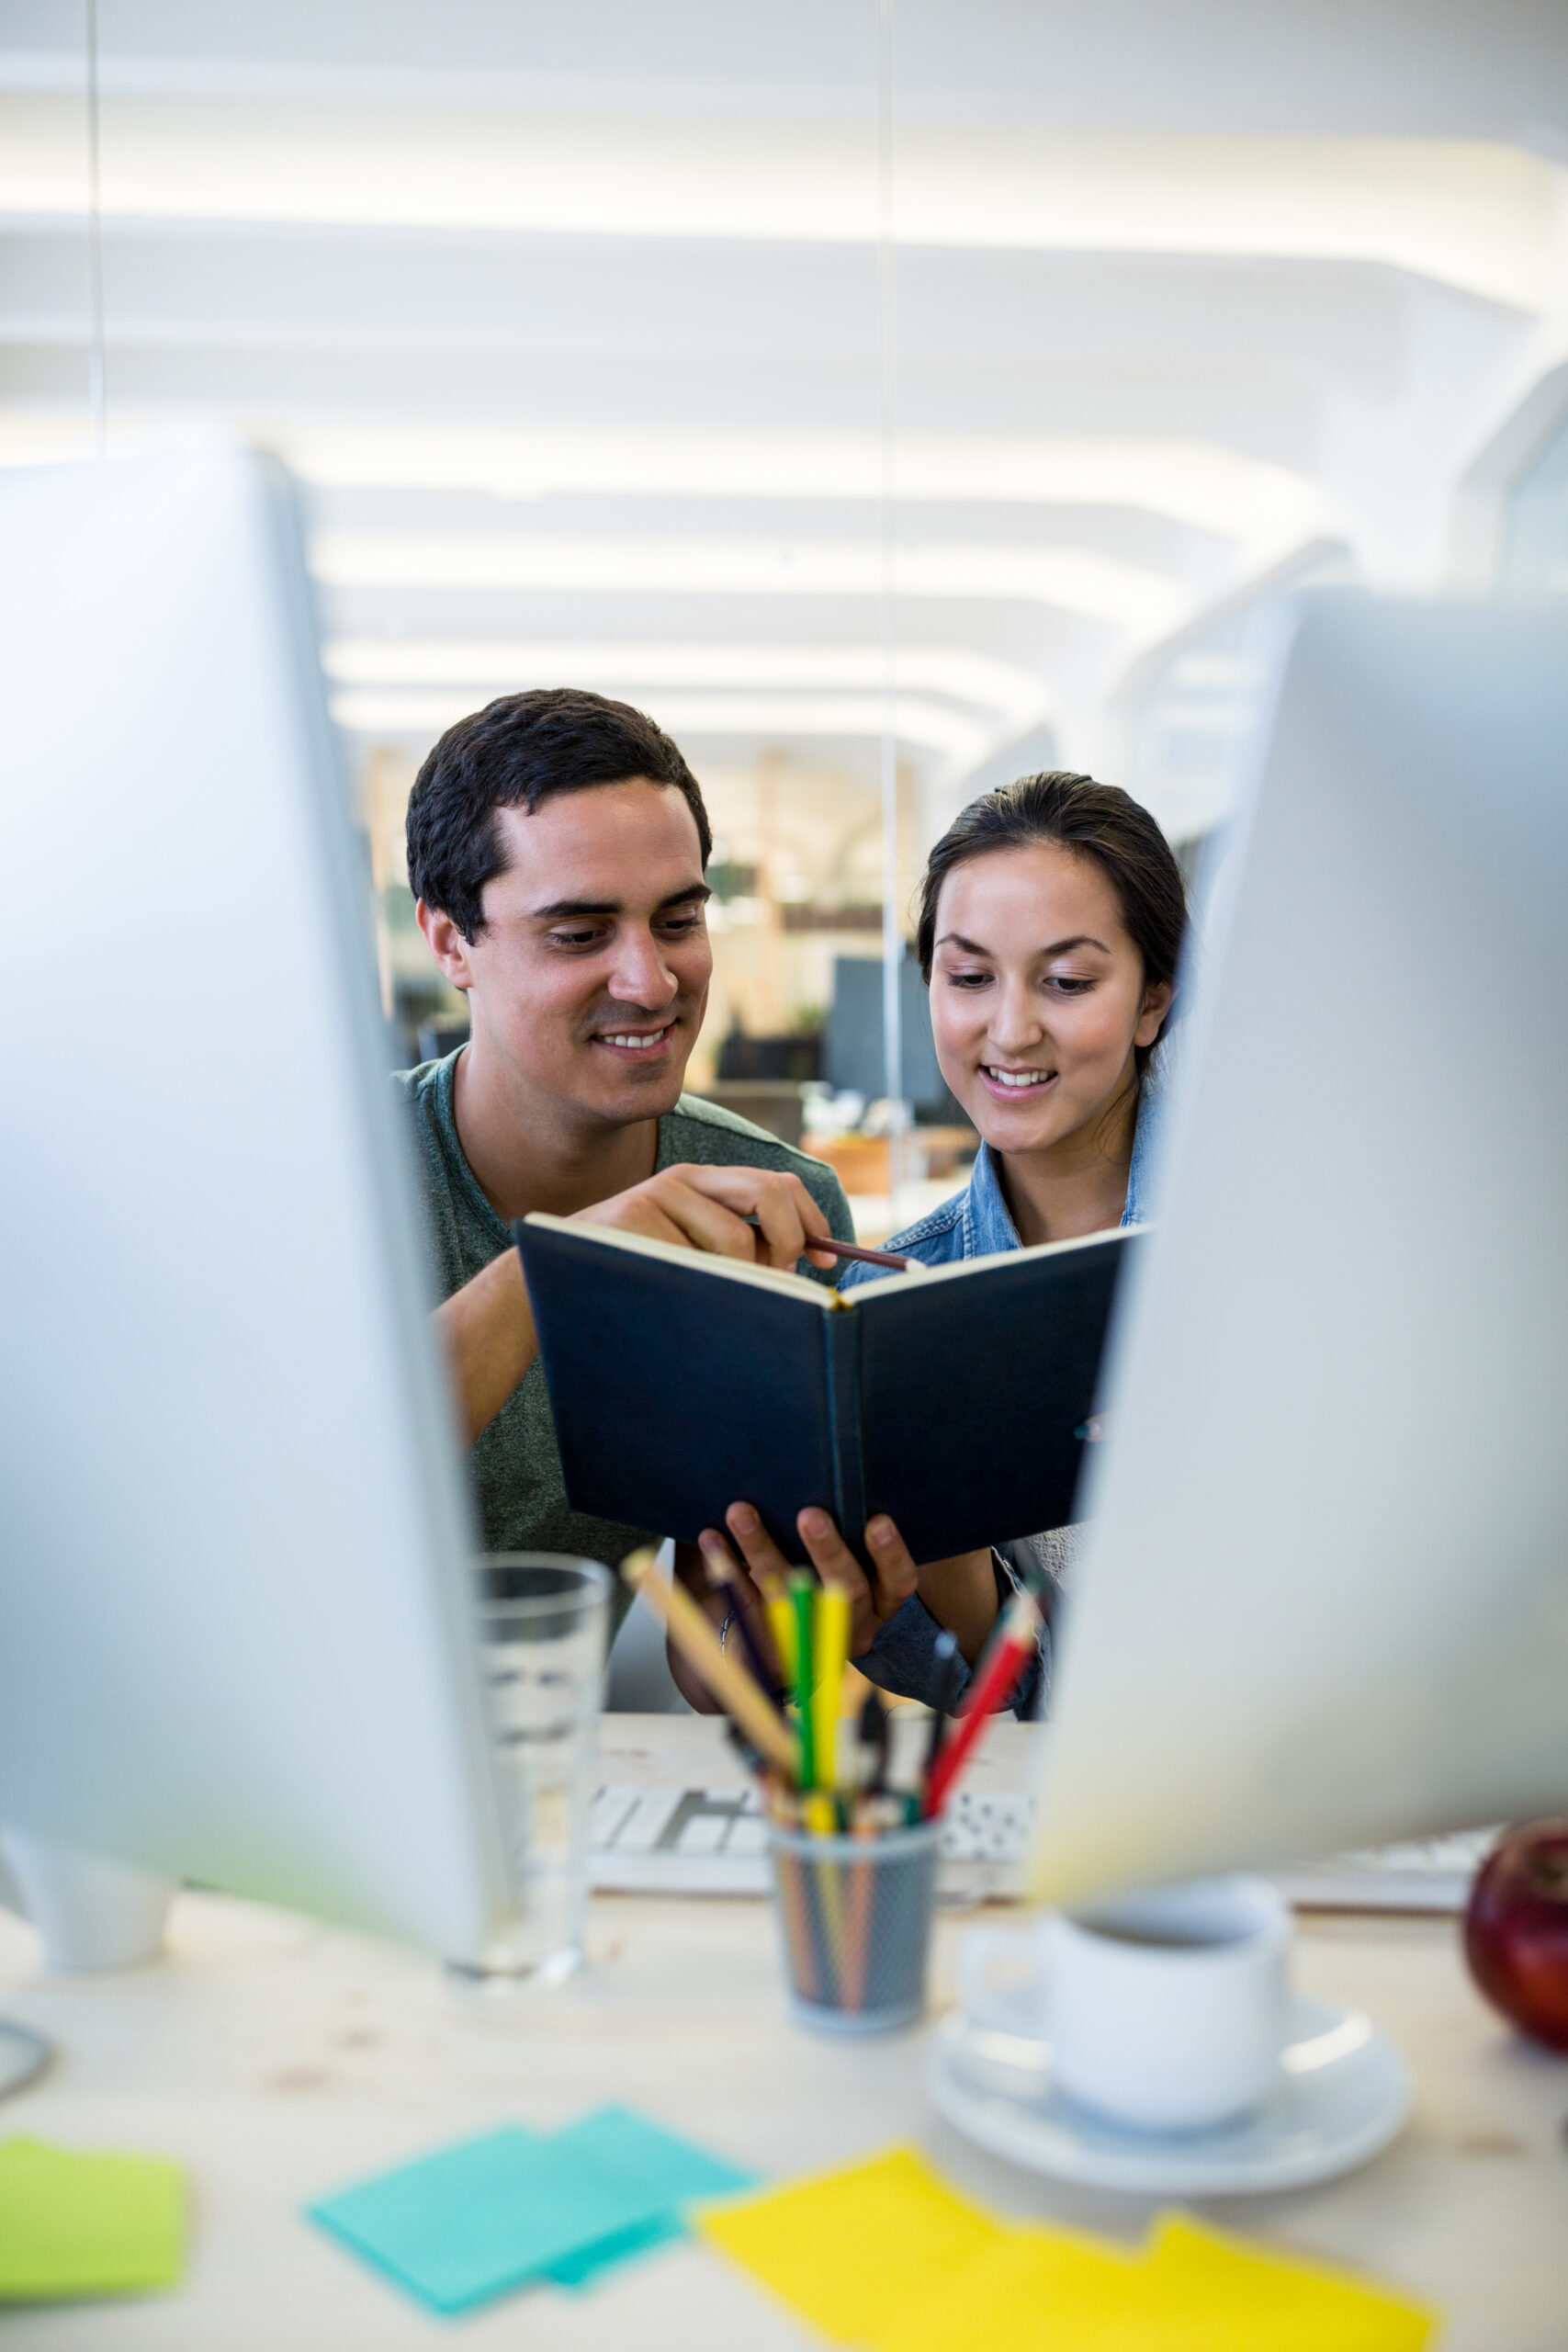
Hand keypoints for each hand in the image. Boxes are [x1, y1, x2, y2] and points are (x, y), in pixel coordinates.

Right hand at [572, 1162, 836, 1271]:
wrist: (549, 1284)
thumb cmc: (629, 1276)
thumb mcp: (688, 1253)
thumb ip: (735, 1248)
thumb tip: (796, 1261)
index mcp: (701, 1184)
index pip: (776, 1183)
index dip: (810, 1219)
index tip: (824, 1259)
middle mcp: (682, 1180)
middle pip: (769, 1191)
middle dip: (790, 1238)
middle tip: (785, 1279)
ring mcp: (657, 1196)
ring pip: (736, 1239)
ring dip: (738, 1279)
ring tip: (707, 1297)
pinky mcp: (636, 1219)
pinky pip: (698, 1262)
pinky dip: (702, 1288)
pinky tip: (672, 1295)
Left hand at [703, 1503, 920, 1664]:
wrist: (790, 1647)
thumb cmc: (826, 1578)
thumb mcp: (849, 1563)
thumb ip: (846, 1534)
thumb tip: (821, 1477)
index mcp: (882, 1602)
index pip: (898, 1581)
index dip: (890, 1554)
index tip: (877, 1521)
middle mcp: (855, 1625)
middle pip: (848, 1591)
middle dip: (827, 1551)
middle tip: (810, 1515)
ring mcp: (812, 1639)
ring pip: (788, 1597)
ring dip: (762, 1550)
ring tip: (740, 1513)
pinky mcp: (770, 1648)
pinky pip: (747, 1607)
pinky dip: (727, 1570)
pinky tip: (712, 1539)